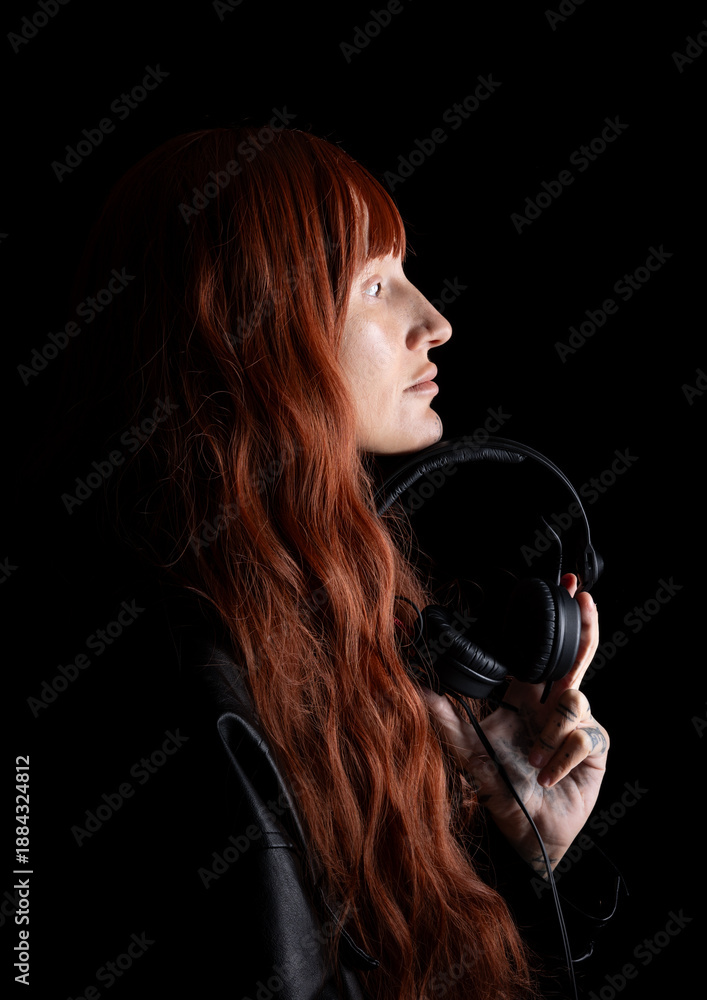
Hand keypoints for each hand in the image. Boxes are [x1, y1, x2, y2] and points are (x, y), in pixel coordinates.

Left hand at [421, 574, 608, 874]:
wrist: (536, 839)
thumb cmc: (504, 797)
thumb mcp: (470, 757)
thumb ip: (446, 723)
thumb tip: (416, 692)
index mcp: (519, 701)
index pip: (528, 655)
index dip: (537, 625)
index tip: (541, 592)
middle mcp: (548, 706)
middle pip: (568, 656)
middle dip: (578, 625)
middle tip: (576, 592)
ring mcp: (573, 723)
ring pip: (572, 695)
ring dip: (553, 726)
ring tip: (537, 758)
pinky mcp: (594, 743)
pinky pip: (580, 732)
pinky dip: (561, 755)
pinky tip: (548, 775)